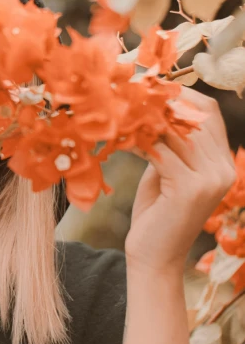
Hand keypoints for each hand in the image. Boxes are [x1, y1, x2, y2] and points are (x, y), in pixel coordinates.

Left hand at [125, 86, 235, 273]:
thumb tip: (151, 105)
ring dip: (145, 119)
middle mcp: (223, 170)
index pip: (209, 113)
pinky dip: (137, 140)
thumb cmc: (156, 213)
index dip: (180, 95)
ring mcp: (210, 180)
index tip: (149, 85)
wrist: (153, 259)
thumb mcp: (167, 170)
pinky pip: (160, 151)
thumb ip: (168, 142)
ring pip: (176, 132)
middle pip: (193, 118)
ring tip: (119, 110)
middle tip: (128, 91)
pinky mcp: (190, 189)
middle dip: (160, 102)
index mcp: (223, 163)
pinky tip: (118, 138)